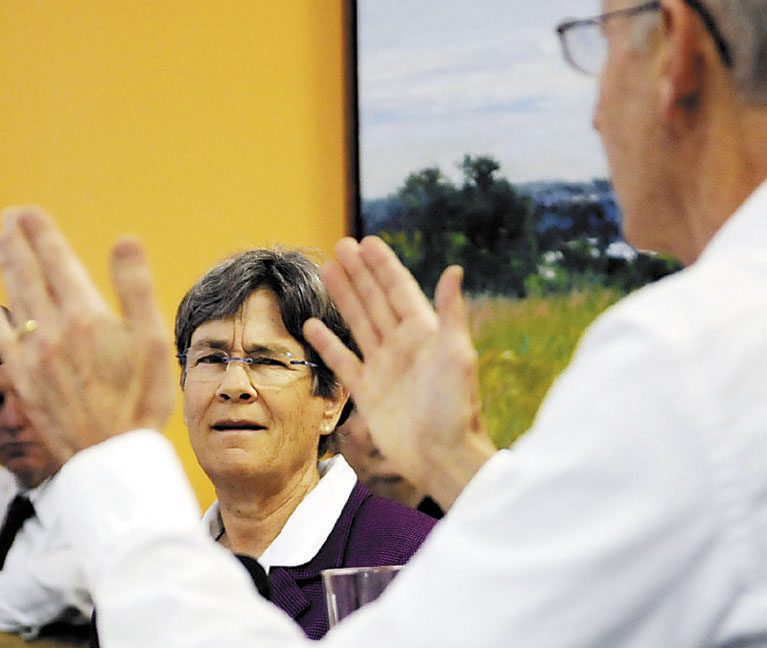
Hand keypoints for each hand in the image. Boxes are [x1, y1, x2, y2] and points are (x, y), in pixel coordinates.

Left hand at [0, 208, 174, 461]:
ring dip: (3, 267)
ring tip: (0, 245)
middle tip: (10, 216)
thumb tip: (125, 240)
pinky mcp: (21, 377)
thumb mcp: (154, 341)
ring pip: (9, 299)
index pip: (57, 262)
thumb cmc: (142, 398)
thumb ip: (135, 288)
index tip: (32, 212)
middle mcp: (51, 330)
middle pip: (25, 274)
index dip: (43, 234)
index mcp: (85, 316)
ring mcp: (30, 355)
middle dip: (15, 241)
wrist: (111, 454)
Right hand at [304, 236, 495, 507]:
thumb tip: (454, 270)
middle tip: (341, 245)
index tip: (367, 242)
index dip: (383, 265)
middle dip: (359, 273)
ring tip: (327, 271)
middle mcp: (402, 345)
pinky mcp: (367, 392)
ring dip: (344, 297)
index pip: (399, 289)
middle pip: (375, 300)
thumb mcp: (457, 355)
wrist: (442, 457)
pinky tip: (313, 324)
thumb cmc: (455, 408)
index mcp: (424, 333)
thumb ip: (451, 313)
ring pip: (358, 323)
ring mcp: (383, 367)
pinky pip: (343, 361)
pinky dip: (328, 343)